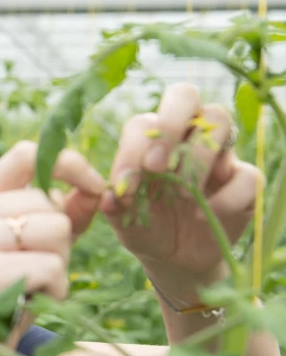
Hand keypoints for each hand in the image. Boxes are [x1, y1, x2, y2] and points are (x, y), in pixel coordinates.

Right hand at [0, 141, 105, 355]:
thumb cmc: (1, 295)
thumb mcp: (27, 248)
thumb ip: (60, 215)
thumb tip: (97, 190)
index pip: (27, 154)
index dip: (69, 165)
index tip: (94, 188)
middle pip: (50, 201)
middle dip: (62, 239)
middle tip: (35, 269)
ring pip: (56, 230)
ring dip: (59, 265)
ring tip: (31, 285)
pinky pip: (51, 266)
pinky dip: (54, 289)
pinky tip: (27, 301)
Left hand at [100, 83, 262, 299]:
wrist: (174, 260)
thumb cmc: (146, 229)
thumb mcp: (125, 224)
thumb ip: (115, 209)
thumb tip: (109, 199)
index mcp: (151, 140)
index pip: (144, 123)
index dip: (134, 148)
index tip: (127, 183)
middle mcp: (185, 136)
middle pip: (184, 96)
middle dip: (169, 122)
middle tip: (156, 165)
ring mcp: (218, 154)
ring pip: (219, 120)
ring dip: (197, 155)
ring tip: (181, 195)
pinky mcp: (245, 181)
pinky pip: (247, 175)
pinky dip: (225, 198)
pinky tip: (203, 216)